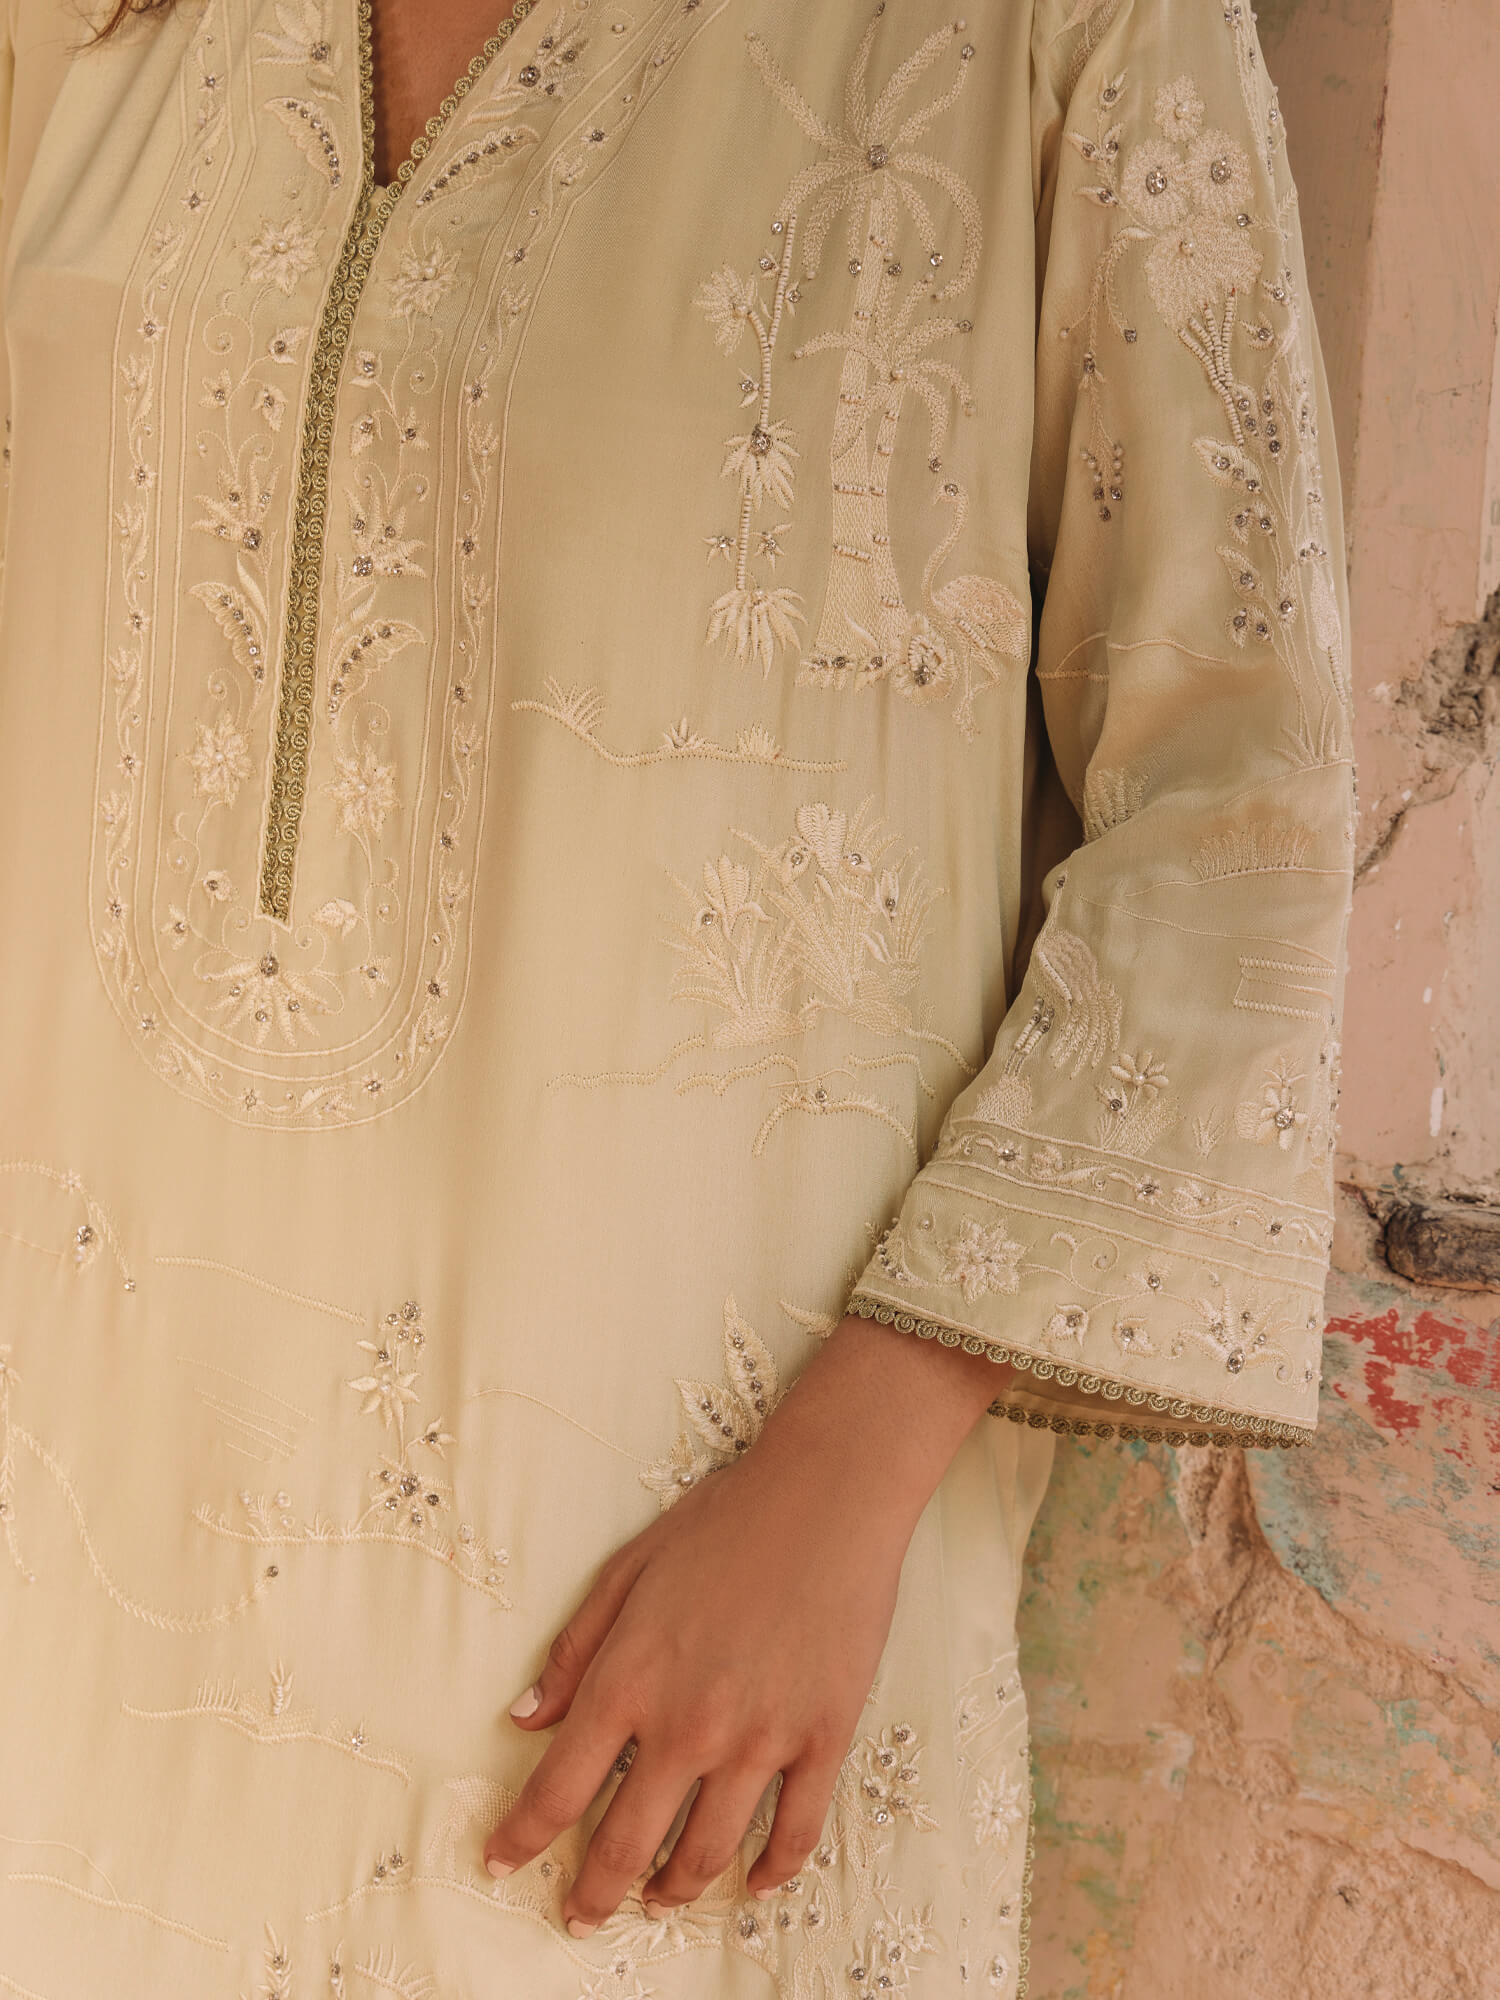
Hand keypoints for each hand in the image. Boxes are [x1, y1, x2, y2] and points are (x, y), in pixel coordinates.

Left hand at [482, 1314, 1008, 1932]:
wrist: (827, 1495)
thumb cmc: (724, 1521)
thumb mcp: (627, 1570)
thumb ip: (573, 1651)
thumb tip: (525, 1718)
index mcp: (630, 1679)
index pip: (557, 1788)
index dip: (520, 1838)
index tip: (500, 1863)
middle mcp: (688, 1723)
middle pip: (626, 1844)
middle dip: (593, 1892)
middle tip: (580, 1915)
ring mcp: (761, 1737)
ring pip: (707, 1853)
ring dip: (674, 1890)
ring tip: (657, 1901)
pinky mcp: (822, 1738)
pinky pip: (795, 1832)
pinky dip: (771, 1871)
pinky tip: (752, 1881)